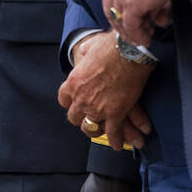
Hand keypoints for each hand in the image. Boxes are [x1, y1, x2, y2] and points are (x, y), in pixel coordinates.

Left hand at [58, 32, 154, 151]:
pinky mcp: (115, 113)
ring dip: (96, 130)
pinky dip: (115, 140)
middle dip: (81, 118)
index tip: (74, 103)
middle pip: (74, 117)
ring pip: (91, 127)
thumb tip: (84, 50)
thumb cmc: (111, 46)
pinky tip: (118, 145)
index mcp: (73, 82)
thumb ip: (84, 53)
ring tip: (101, 132)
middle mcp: (81, 98)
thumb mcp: (90, 47)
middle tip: (88, 118)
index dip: (70, 103)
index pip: (64, 99)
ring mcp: (97, 108)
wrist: (128, 52)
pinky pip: (113, 133)